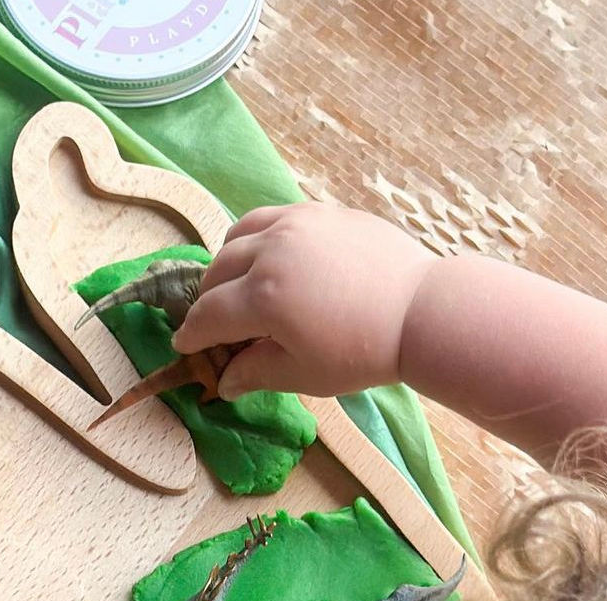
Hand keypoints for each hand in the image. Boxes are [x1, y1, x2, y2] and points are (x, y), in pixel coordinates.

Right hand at [172, 202, 434, 399]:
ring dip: (229, 259)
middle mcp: (271, 252)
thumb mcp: (304, 374)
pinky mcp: (324, 212)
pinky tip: (274, 255)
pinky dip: (261, 236)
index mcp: (262, 297)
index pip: (210, 316)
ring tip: (237, 279)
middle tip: (214, 319)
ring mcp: (298, 224)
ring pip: (241, 232)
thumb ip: (256, 374)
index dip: (193, 334)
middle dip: (208, 297)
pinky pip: (276, 217)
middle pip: (218, 269)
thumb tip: (224, 382)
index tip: (184, 345)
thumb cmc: (362, 352)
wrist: (421, 311)